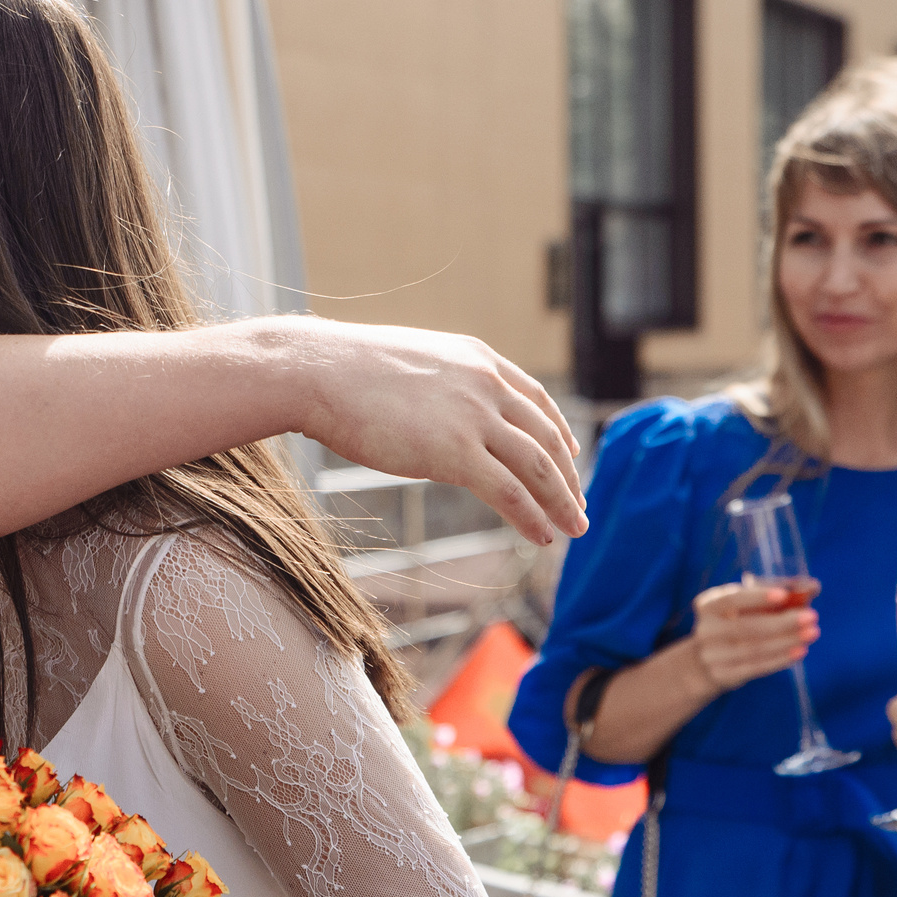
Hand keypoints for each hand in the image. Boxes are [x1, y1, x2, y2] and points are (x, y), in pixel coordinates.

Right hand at [301, 324, 586, 544]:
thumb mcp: (411, 367)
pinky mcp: (455, 451)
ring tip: (573, 528)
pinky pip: (509, 490)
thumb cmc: (345, 372)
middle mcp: (486, 384)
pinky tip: (543, 536)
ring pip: (537, 465)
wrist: (318, 371)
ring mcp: (474, 416)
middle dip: (567, 475)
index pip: (536, 399)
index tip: (570, 456)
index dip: (559, 432)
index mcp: (477, 359)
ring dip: (560, 501)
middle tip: (578, 504)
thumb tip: (441, 422)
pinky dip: (532, 516)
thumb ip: (440, 390)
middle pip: (546, 435)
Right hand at [684, 583, 819, 693]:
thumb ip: (779, 594)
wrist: (709, 660)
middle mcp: (706, 630)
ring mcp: (712, 655)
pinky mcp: (723, 675)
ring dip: (787, 641)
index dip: (757, 597)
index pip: (732, 599)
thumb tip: (814, 586)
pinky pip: (755, 667)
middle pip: (747, 626)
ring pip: (754, 649)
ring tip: (812, 633)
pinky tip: (800, 651)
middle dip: (782, 622)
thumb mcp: (749, 606)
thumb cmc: (738, 622)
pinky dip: (780, 659)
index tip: (785, 595)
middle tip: (812, 616)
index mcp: (708, 605)